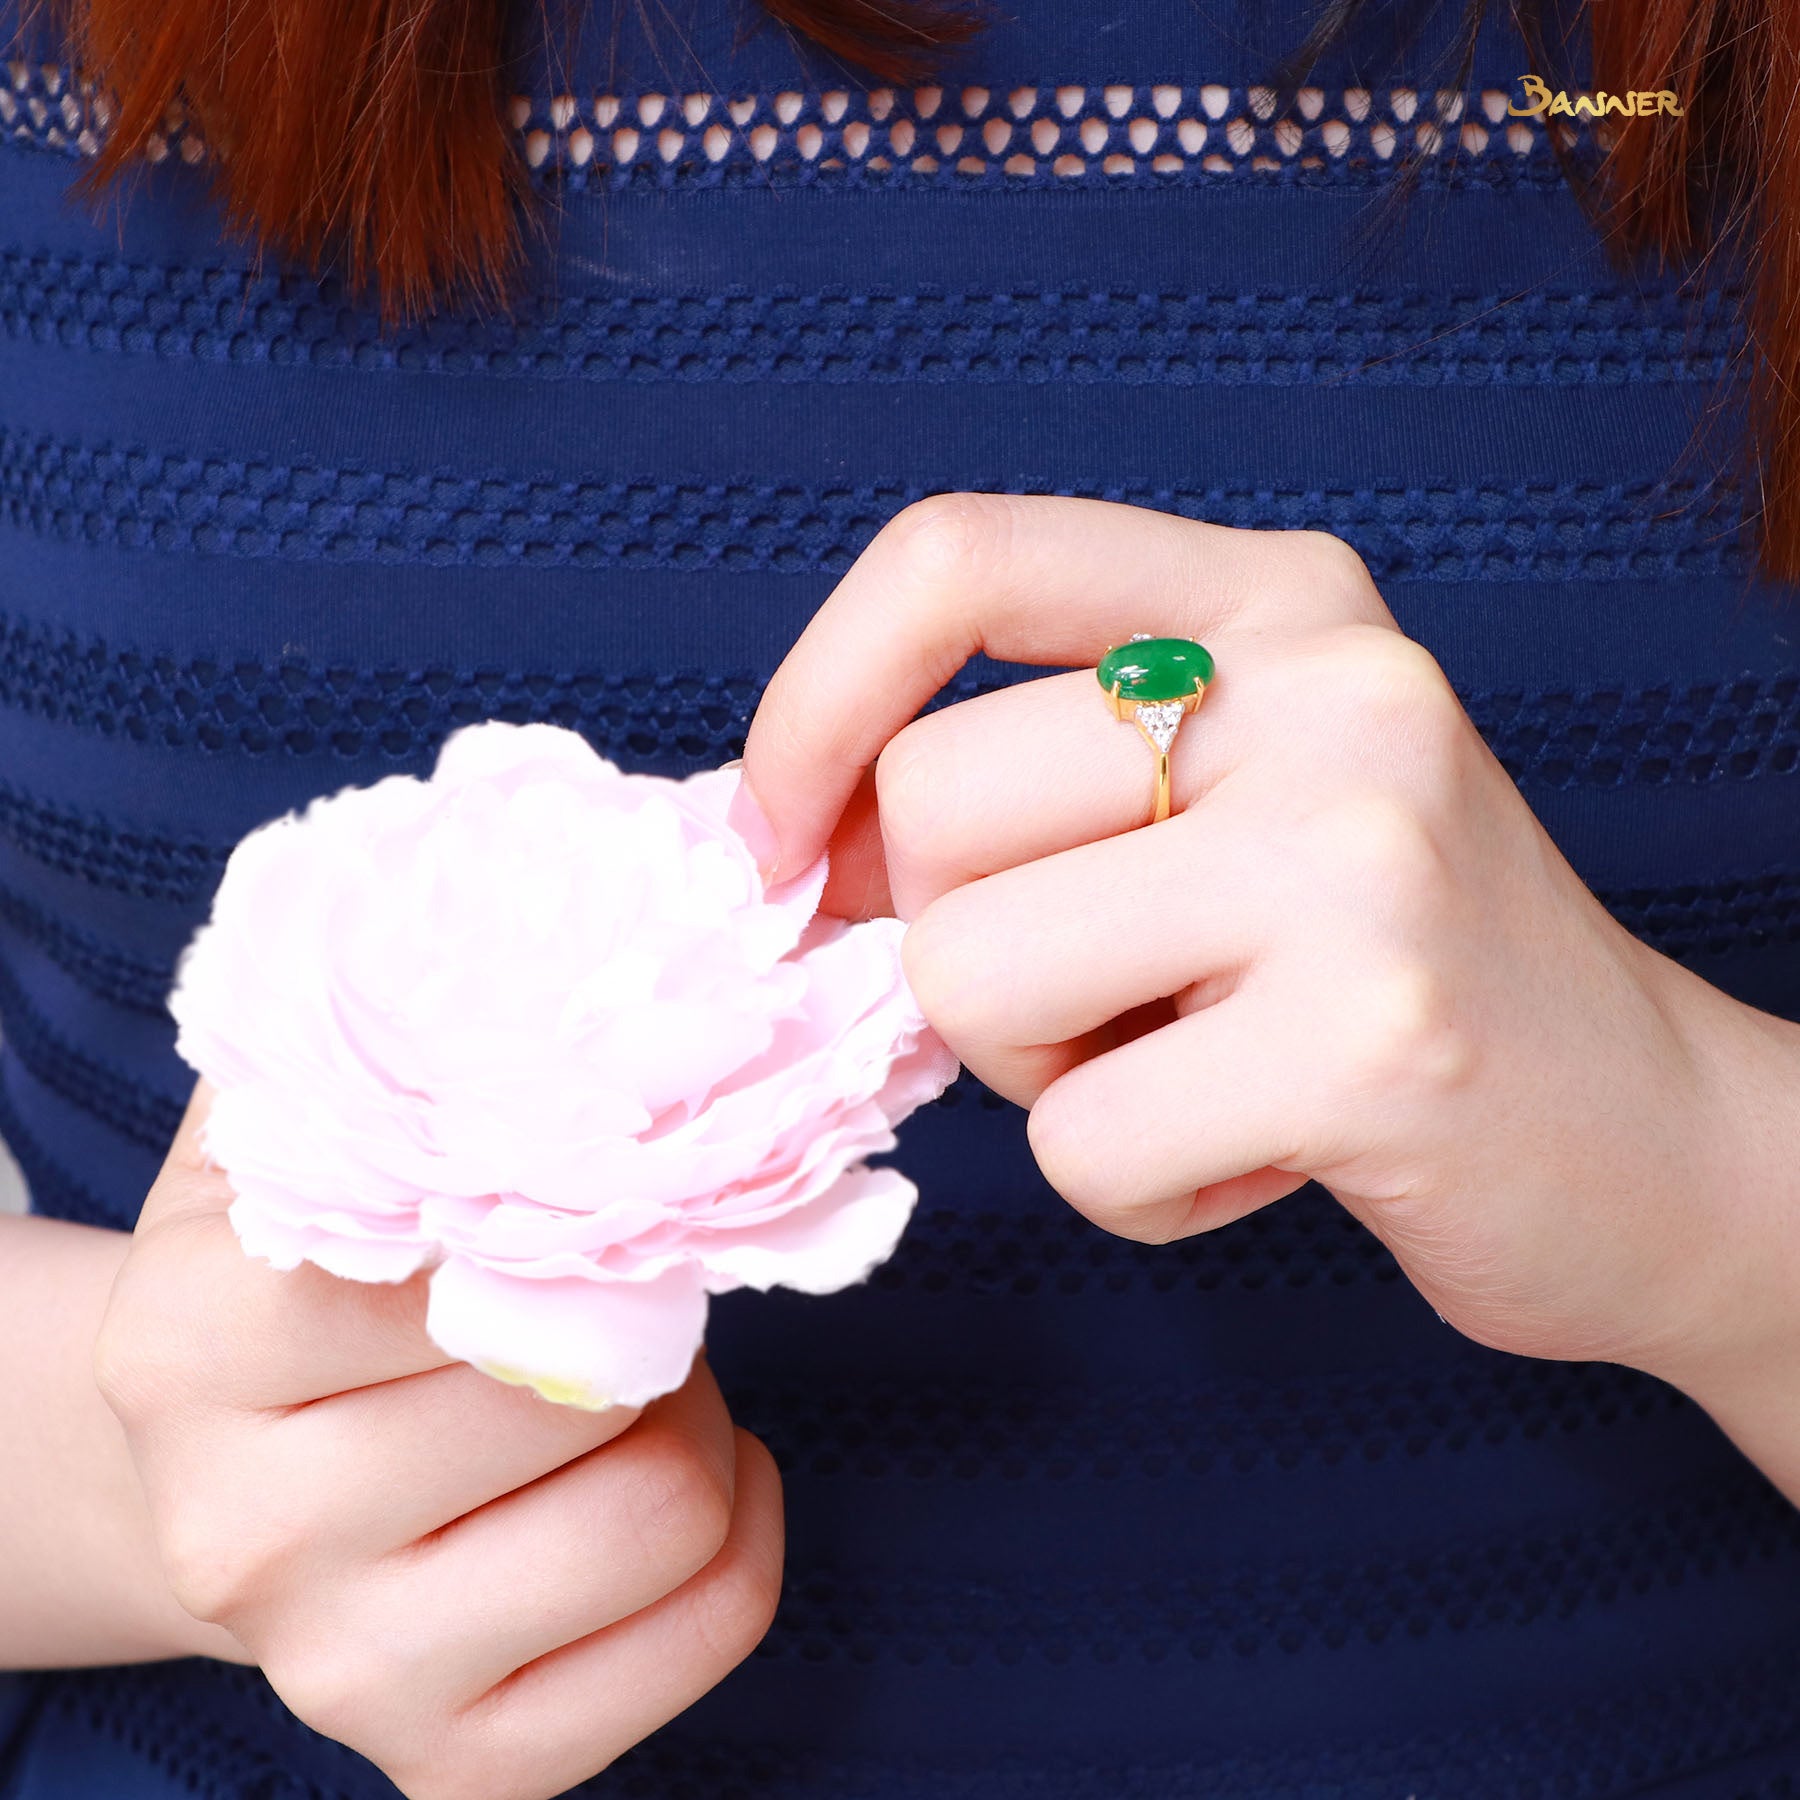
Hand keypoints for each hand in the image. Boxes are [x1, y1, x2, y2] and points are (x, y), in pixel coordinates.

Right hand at [93, 1079, 783, 1799]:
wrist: (225, 1469)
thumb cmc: (301, 1274)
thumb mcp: (308, 1122)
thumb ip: (408, 1028)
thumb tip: (581, 933)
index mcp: (188, 1342)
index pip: (447, 1264)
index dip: (568, 1207)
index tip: (575, 1184)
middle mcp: (243, 1532)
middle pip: (577, 1389)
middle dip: (639, 1311)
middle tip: (608, 1284)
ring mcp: (345, 1672)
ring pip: (661, 1513)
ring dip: (691, 1416)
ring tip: (630, 1380)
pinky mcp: (454, 1761)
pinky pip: (710, 1628)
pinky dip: (742, 1525)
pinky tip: (673, 1466)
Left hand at [733, 494, 1793, 1386]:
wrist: (1650, 1135)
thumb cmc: (1380, 972)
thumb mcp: (1225, 805)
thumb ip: (1031, 783)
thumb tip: (782, 842)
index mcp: (1274, 600)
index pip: (954, 560)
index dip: (815, 701)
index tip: (779, 837)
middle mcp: (1328, 686)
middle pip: (927, 806)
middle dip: (963, 948)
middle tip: (1112, 998)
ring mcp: (1359, 852)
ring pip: (968, 975)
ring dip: (1044, 1074)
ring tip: (1198, 1066)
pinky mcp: (1372, 1034)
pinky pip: (1075, 1144)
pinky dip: (1134, 1187)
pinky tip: (1265, 1149)